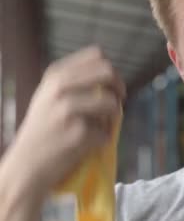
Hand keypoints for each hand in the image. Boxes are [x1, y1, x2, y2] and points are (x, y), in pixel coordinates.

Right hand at [2, 46, 125, 197]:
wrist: (27, 164)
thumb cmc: (44, 130)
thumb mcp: (50, 96)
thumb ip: (75, 81)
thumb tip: (113, 75)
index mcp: (55, 75)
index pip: (96, 55)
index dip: (111, 71)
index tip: (111, 86)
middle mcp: (60, 88)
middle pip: (108, 72)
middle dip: (120, 88)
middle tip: (119, 102)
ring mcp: (68, 110)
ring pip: (113, 104)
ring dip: (113, 118)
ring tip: (98, 128)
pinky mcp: (79, 132)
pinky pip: (107, 132)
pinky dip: (103, 140)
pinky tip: (86, 145)